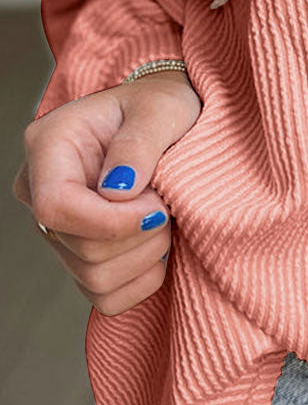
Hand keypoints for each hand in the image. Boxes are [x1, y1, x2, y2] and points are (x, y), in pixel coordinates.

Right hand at [12, 71, 202, 315]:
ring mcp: (56, 230)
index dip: (111, 222)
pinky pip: (107, 298)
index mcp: (49, 146)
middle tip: (167, 203)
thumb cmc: (162, 106)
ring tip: (164, 217)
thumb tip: (116, 191)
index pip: (56, 206)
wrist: (170, 122)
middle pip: (81, 249)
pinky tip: (157, 244)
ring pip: (94, 278)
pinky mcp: (78, 258)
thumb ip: (138, 144)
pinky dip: (143, 279)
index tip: (158, 209)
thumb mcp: (161, 108)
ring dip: (146, 256)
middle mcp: (40, 191)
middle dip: (139, 235)